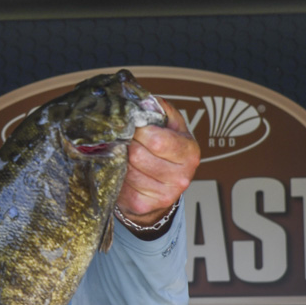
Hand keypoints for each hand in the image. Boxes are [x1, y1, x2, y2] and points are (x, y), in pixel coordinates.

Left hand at [117, 97, 199, 228]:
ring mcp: (163, 194)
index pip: (157, 140)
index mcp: (189, 152)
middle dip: (127, 145)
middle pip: (137, 155)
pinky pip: (120, 186)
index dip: (139, 131)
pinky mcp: (144, 205)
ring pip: (126, 171)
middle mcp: (181, 176)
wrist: (162, 186)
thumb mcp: (169, 125)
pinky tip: (122, 171)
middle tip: (125, 141)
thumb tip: (141, 99)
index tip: (133, 127)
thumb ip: (159, 109)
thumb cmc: (164, 150)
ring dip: (119, 160)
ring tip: (123, 155)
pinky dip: (116, 176)